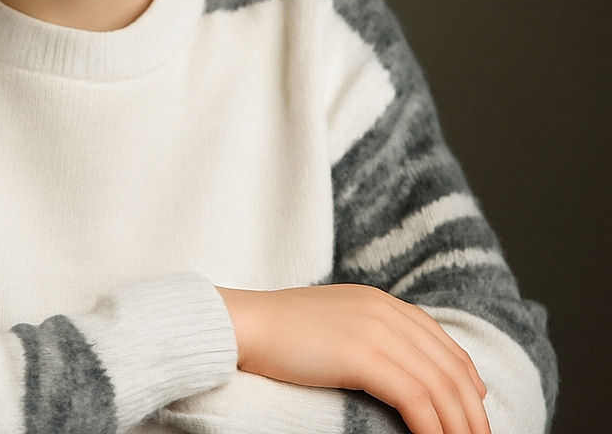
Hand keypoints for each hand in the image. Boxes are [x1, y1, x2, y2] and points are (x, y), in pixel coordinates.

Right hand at [215, 284, 489, 433]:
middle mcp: (384, 309)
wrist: (244, 323)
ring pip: (440, 385)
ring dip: (460, 425)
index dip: (465, 375)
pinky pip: (416, 398)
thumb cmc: (278, 332)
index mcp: (378, 300)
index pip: (439, 340)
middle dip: (471, 409)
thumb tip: (391, 366)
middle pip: (448, 365)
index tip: (477, 406)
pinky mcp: (363, 354)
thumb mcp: (332, 322)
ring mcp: (375, 329)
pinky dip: (434, 428)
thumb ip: (364, 332)